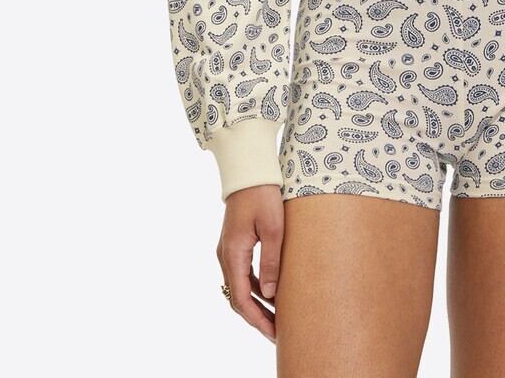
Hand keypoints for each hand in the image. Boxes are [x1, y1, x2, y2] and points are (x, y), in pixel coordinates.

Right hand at [216, 184, 284, 341]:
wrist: (248, 170)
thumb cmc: (263, 194)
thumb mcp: (274, 227)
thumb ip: (271, 261)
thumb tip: (271, 295)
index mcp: (233, 253)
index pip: (241, 299)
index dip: (257, 320)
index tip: (274, 334)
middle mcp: (225, 255)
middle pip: (238, 297)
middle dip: (257, 318)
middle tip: (278, 333)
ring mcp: (228, 249)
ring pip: (240, 287)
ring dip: (256, 304)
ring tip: (277, 318)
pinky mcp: (234, 243)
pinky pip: (242, 273)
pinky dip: (255, 288)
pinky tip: (271, 294)